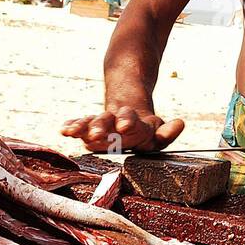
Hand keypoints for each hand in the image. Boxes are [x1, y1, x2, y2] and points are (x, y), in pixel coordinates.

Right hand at [60, 106, 184, 152]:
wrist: (125, 109)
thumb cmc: (143, 129)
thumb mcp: (156, 131)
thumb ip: (166, 132)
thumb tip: (180, 123)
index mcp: (132, 121)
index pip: (130, 120)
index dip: (128, 122)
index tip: (126, 126)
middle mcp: (114, 120)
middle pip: (106, 120)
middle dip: (100, 127)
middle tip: (97, 135)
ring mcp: (99, 122)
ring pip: (90, 122)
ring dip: (83, 127)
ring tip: (73, 133)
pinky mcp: (88, 126)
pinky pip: (79, 124)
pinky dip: (72, 126)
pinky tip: (64, 130)